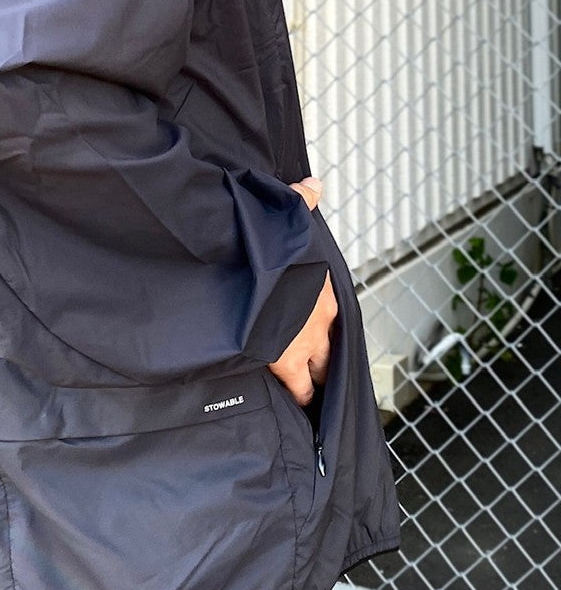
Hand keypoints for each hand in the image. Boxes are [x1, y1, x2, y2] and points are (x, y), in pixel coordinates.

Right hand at [267, 177, 337, 406]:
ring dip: (312, 381)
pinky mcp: (286, 360)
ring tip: (306, 397)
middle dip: (324, 363)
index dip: (325, 329)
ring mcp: (306, 342)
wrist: (259, 271)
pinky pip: (297, 387)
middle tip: (316, 375)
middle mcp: (323, 319)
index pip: (332, 316)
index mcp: (323, 288)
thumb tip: (314, 186)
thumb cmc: (271, 247)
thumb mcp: (290, 221)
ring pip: (317, 372)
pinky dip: (295, 395)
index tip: (319, 339)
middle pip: (331, 350)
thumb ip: (301, 204)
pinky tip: (289, 404)